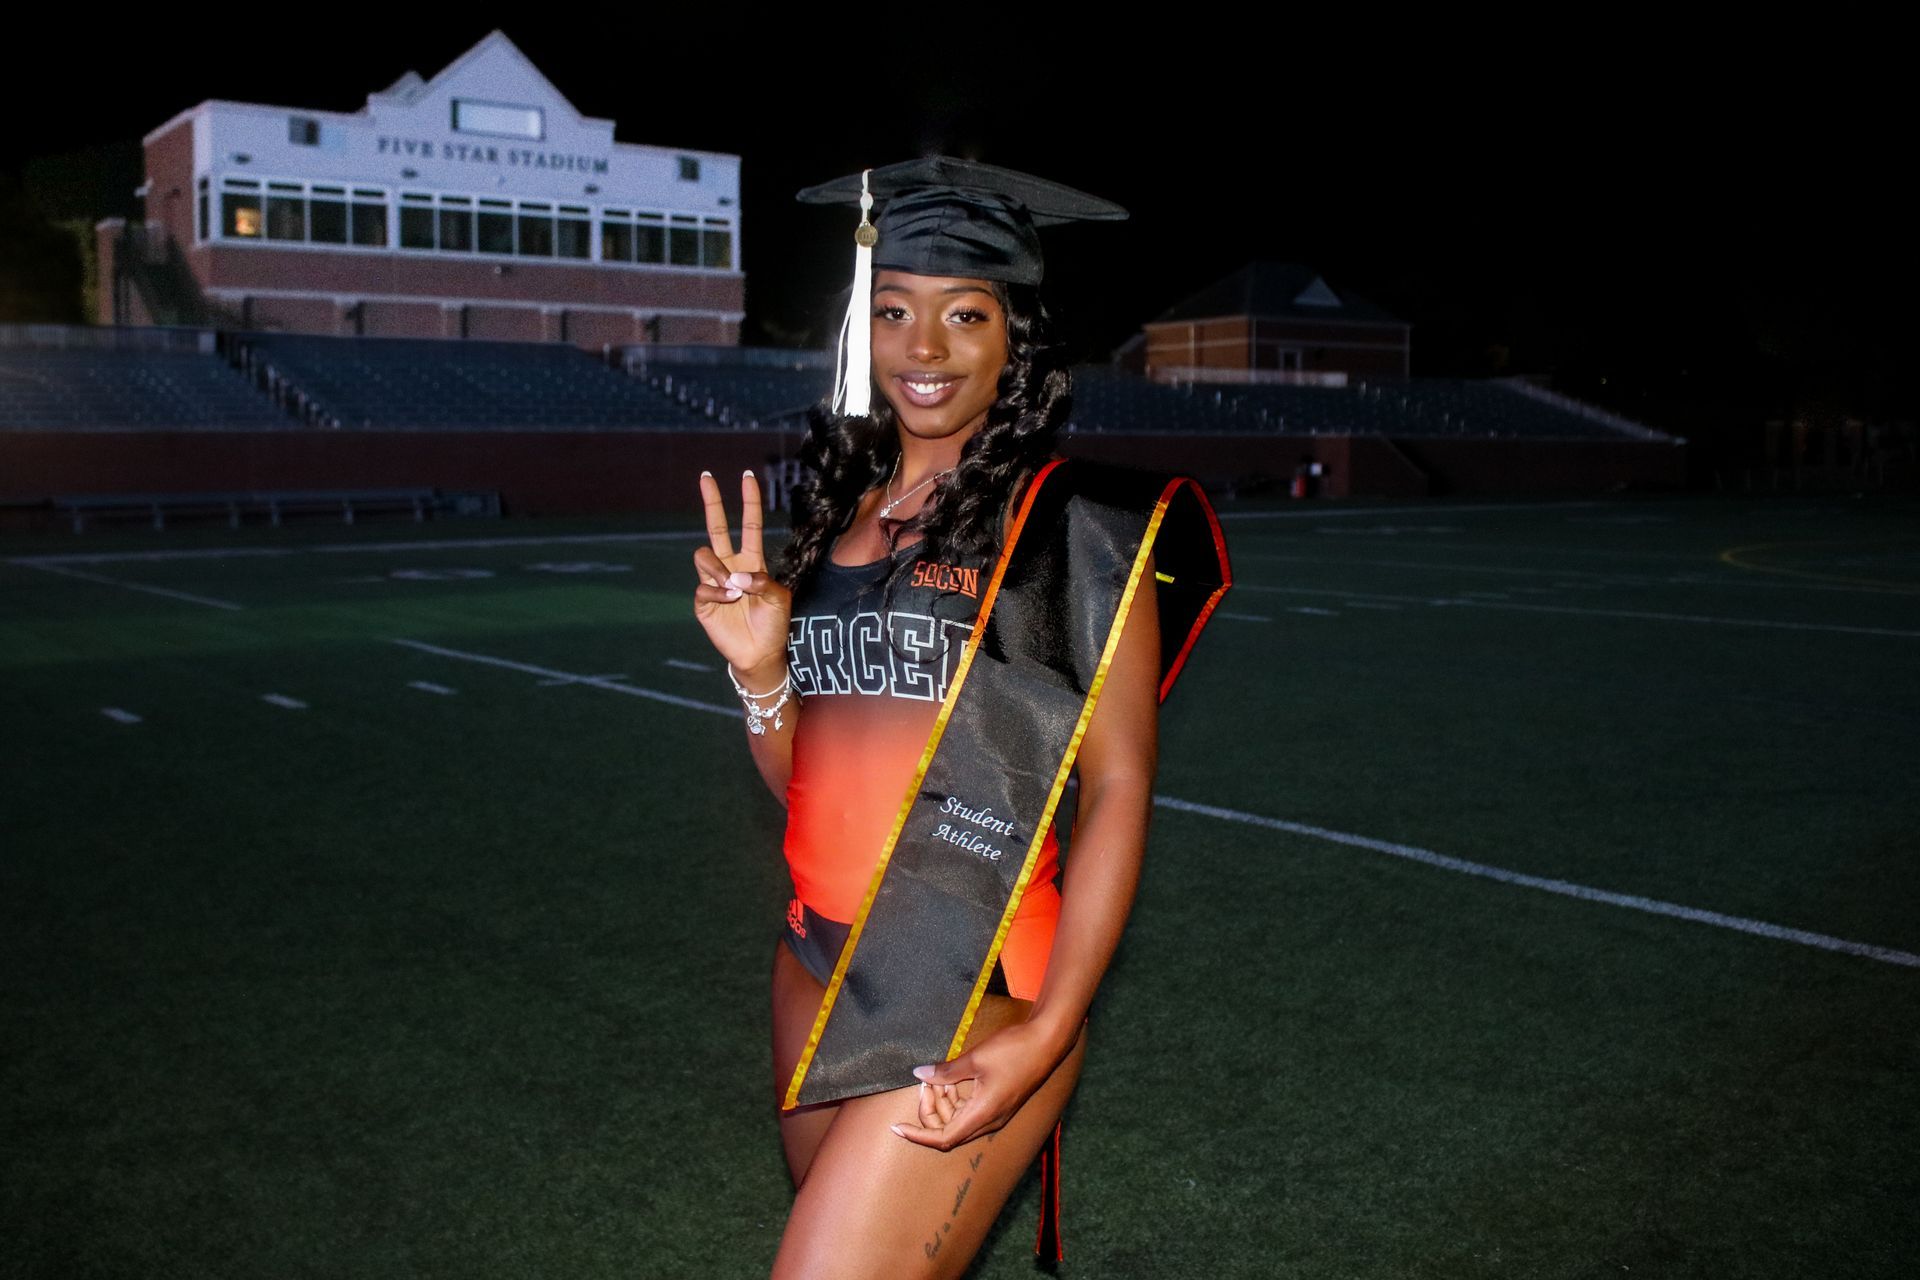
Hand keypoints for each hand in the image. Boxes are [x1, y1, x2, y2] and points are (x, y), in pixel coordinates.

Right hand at [693, 469, 791, 676]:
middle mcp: (730, 567)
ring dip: (718, 569)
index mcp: (752, 561)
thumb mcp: (780, 599)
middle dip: (712, 501)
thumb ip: (763, 582)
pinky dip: (718, 593)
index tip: (747, 477)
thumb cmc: (774, 624)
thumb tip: (736, 577)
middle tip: (706, 476)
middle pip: (716, 527)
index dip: (749, 502)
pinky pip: (703, 587)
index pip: (748, 524)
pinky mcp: (703, 601)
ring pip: (703, 556)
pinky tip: (729, 602)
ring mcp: (714, 582)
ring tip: (733, 587)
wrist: (760, 653)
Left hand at [890, 1019, 1067, 1150]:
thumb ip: (946, 1071)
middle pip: (948, 1130)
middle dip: (930, 1110)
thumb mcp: (975, 1059)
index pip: (942, 1138)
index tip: (897, 1127)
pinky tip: (953, 1078)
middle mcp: (989, 1121)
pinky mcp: (999, 1105)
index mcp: (982, 1115)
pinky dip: (956, 1098)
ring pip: (959, 1120)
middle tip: (926, 1081)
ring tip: (939, 1075)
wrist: (1047, 1042)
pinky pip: (970, 1110)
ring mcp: (996, 1114)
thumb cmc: (1014, 1050)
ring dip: (944, 1102)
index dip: (918, 1135)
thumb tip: (920, 1074)